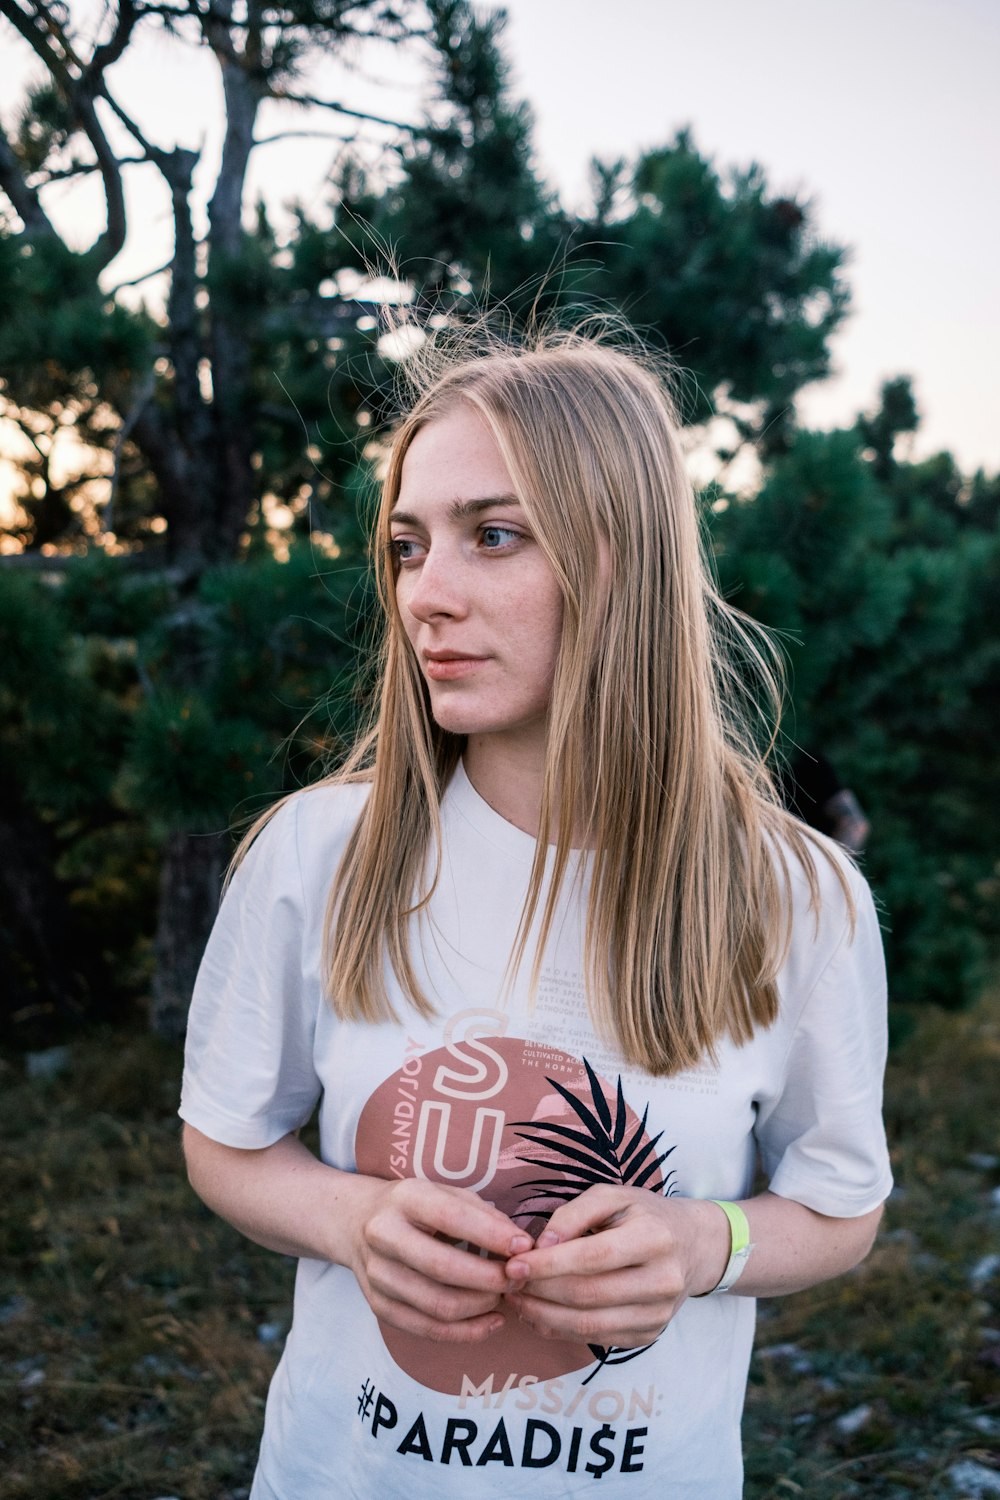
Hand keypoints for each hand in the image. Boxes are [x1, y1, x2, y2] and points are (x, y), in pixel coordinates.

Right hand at [346, 1176, 533, 1343]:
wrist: (356, 1222)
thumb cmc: (416, 1207)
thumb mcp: (445, 1193)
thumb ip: (482, 1215)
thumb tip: (521, 1246)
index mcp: (405, 1198)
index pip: (451, 1217)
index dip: (491, 1235)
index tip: (525, 1247)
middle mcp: (383, 1235)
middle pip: (443, 1268)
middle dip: (491, 1278)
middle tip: (520, 1278)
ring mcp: (377, 1275)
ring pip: (438, 1305)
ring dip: (482, 1306)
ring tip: (506, 1296)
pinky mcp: (378, 1306)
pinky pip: (427, 1329)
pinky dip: (466, 1332)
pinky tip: (492, 1321)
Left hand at [502, 1187, 729, 1347]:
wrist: (692, 1246)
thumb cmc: (644, 1215)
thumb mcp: (613, 1196)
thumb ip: (574, 1213)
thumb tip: (541, 1244)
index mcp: (654, 1238)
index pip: (593, 1257)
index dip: (549, 1265)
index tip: (514, 1265)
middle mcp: (662, 1281)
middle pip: (588, 1296)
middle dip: (540, 1292)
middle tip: (507, 1284)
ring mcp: (658, 1314)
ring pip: (589, 1325)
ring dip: (544, 1316)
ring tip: (517, 1301)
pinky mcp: (649, 1335)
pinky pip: (597, 1340)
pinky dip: (560, 1331)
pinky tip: (539, 1315)